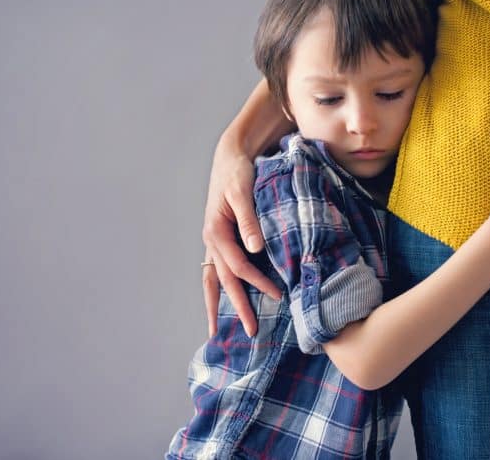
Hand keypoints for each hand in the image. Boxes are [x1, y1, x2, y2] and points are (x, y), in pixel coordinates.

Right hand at [201, 134, 281, 336]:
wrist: (230, 156)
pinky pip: (217, 270)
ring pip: (214, 280)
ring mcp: (214, 242)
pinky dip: (220, 288)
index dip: (257, 282)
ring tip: (218, 331)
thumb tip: (255, 248)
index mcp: (216, 231)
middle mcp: (212, 241)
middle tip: (250, 333)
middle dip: (236, 307)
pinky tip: (224, 302)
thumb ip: (249, 220)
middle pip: (223, 281)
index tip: (278, 295)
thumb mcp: (242, 192)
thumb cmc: (238, 172)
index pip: (237, 266)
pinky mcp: (221, 240)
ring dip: (218, 304)